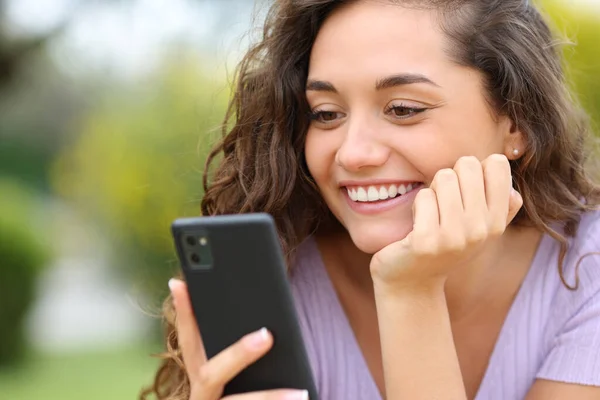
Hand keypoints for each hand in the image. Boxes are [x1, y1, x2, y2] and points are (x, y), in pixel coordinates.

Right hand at [169, 279, 309, 399]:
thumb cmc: (238, 395)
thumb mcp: (237, 377)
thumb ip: (240, 357)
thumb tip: (268, 332)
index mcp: (200, 375)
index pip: (188, 339)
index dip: (182, 312)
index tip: (180, 282)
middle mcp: (200, 396)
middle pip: (209, 374)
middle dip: (238, 355)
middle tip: (266, 336)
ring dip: (269, 399)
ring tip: (300, 393)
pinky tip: (302, 399)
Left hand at [370, 154, 522, 290]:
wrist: (413, 281)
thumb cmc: (444, 246)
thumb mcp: (478, 231)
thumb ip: (501, 210)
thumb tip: (515, 193)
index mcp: (496, 222)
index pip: (497, 164)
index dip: (475, 170)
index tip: (464, 192)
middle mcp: (481, 230)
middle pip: (468, 164)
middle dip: (450, 177)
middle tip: (443, 204)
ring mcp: (455, 237)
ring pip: (444, 177)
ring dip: (432, 191)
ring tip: (431, 215)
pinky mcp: (426, 241)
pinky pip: (424, 196)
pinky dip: (417, 206)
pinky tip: (417, 227)